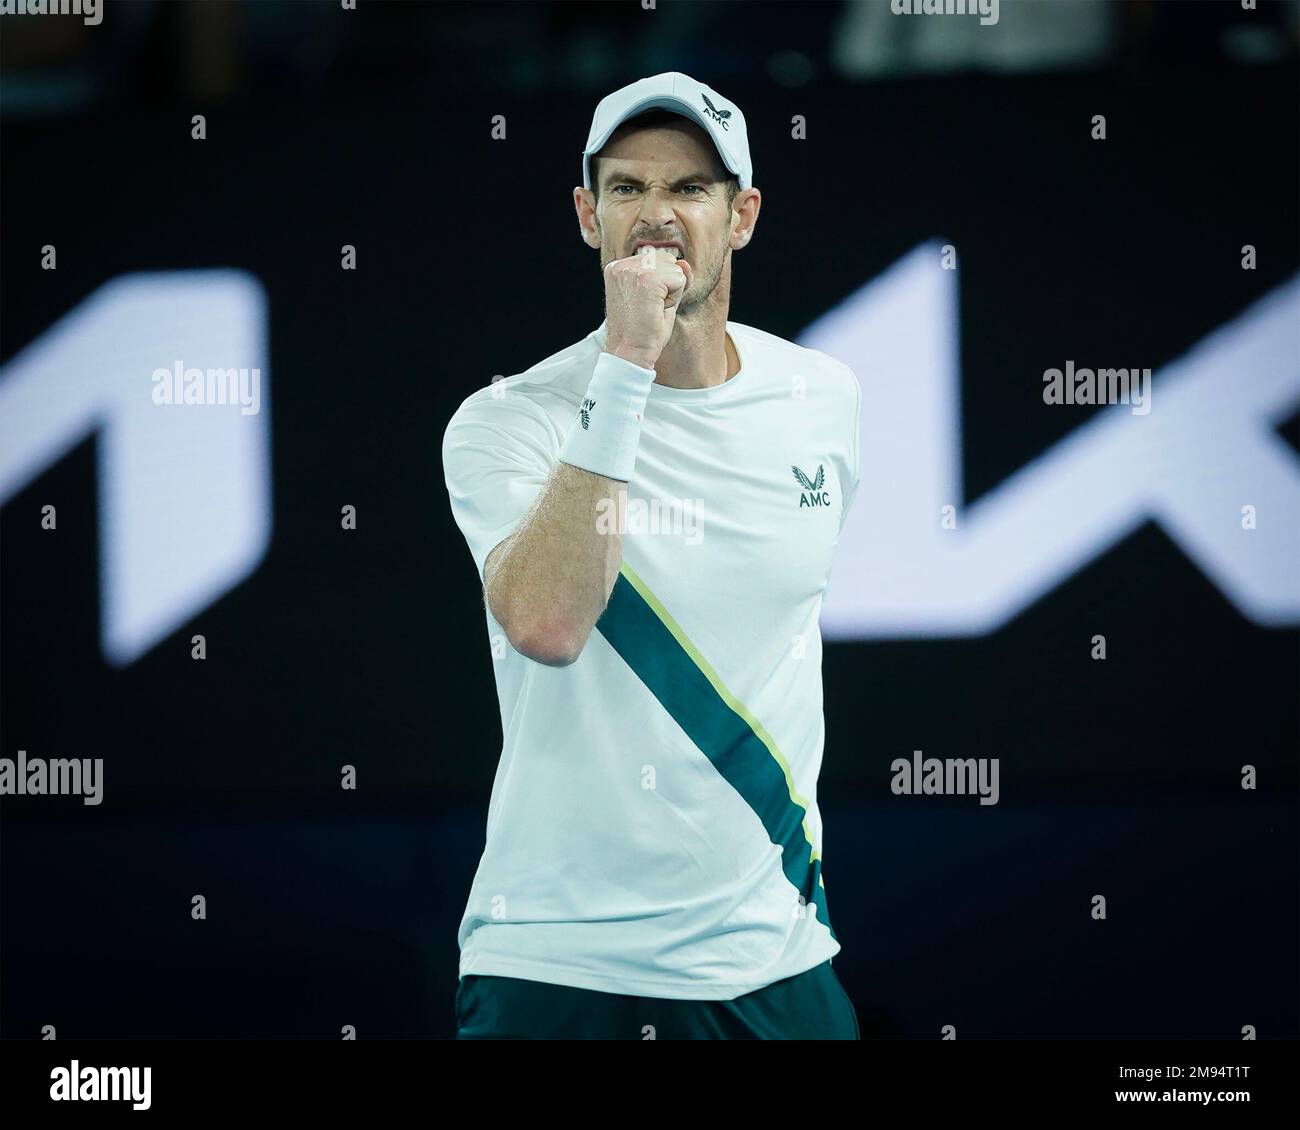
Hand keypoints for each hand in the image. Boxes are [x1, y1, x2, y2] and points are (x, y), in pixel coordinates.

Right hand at [602, 246, 692, 368]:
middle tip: (650, 309)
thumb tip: (684, 262)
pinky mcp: (646, 278)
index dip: (661, 285)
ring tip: (652, 310)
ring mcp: (632, 270)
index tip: (643, 305)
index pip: (657, 260)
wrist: (631, 353)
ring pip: (675, 269)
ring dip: (671, 293)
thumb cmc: (643, 333)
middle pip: (668, 260)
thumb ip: (671, 278)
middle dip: (667, 286)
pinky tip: (656, 311)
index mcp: (618, 268)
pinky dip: (675, 298)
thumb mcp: (659, 299)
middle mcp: (622, 265)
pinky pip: (680, 279)